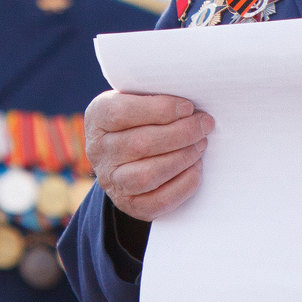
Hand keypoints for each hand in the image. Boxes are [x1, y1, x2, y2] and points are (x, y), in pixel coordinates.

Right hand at [86, 90, 213, 221]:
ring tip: (201, 144)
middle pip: (139, 144)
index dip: (159, 109)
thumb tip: (190, 106)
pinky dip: (183, 184)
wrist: (124, 154)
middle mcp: (98, 151)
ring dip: (182, 158)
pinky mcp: (129, 204)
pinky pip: (158, 201)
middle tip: (204, 125)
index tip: (188, 107)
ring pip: (147, 175)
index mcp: (97, 117)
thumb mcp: (136, 99)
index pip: (121, 113)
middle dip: (180, 134)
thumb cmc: (139, 118)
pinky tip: (195, 167)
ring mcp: (111, 181)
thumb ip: (154, 97)